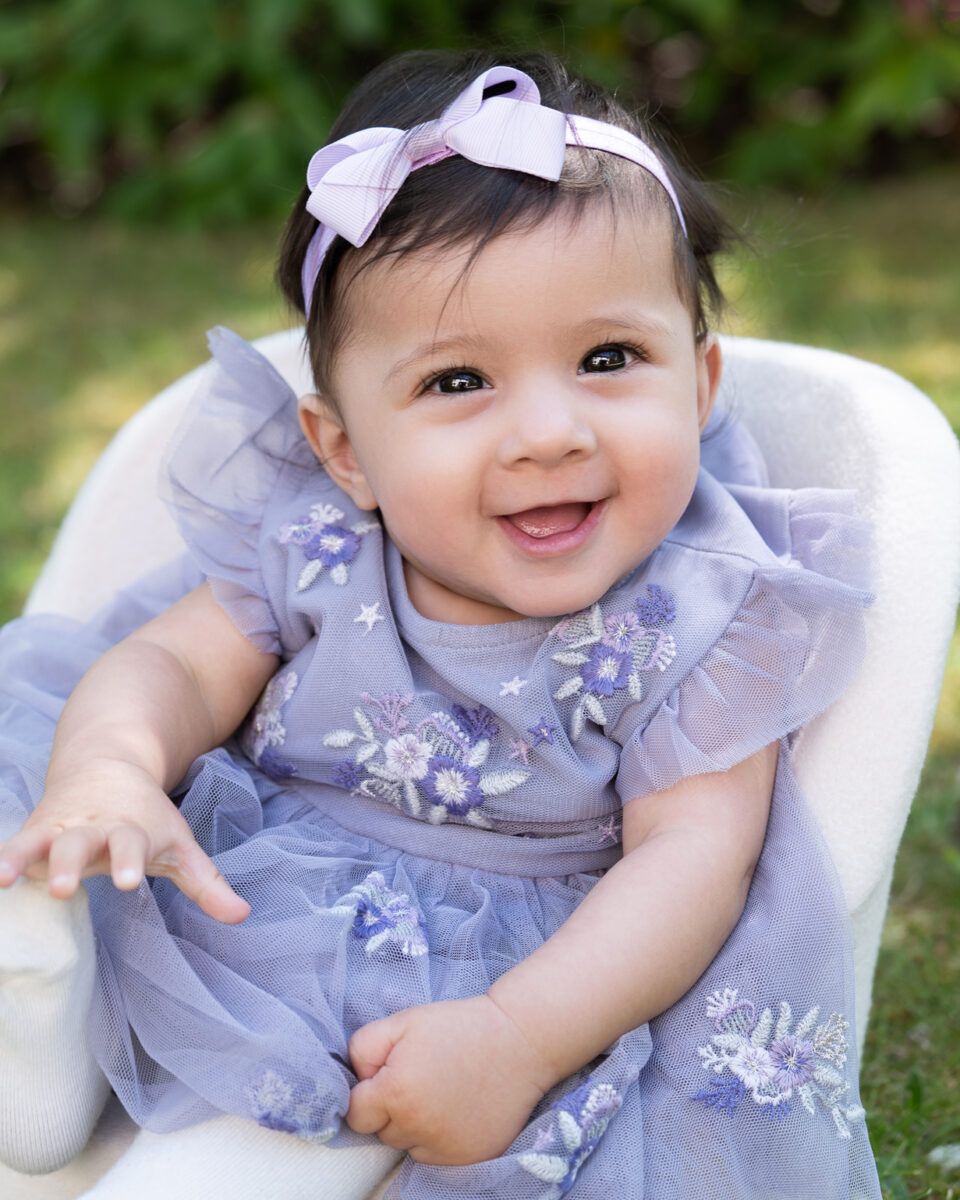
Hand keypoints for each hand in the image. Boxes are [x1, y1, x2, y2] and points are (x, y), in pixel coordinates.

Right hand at [0, 757, 248, 923]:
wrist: (107, 765)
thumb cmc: (147, 818)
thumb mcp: (180, 847)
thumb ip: (207, 883)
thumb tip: (243, 916)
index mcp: (130, 830)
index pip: (131, 845)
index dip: (129, 862)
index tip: (129, 882)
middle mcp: (91, 828)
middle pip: (79, 844)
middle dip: (70, 862)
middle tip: (64, 886)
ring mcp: (58, 828)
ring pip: (38, 841)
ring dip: (21, 857)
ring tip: (3, 877)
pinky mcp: (32, 832)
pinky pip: (11, 844)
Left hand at [346, 995, 553, 1164]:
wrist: (519, 1041)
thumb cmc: (458, 1026)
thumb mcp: (403, 1022)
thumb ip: (363, 1049)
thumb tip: (355, 1079)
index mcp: (396, 1094)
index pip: (356, 1114)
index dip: (368, 1092)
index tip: (388, 1074)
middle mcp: (417, 1129)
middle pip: (382, 1132)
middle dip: (391, 1108)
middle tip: (419, 1076)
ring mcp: (445, 1150)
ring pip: (408, 1146)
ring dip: (415, 1126)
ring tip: (441, 1091)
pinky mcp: (468, 1160)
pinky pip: (436, 1156)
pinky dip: (440, 1137)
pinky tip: (457, 1108)